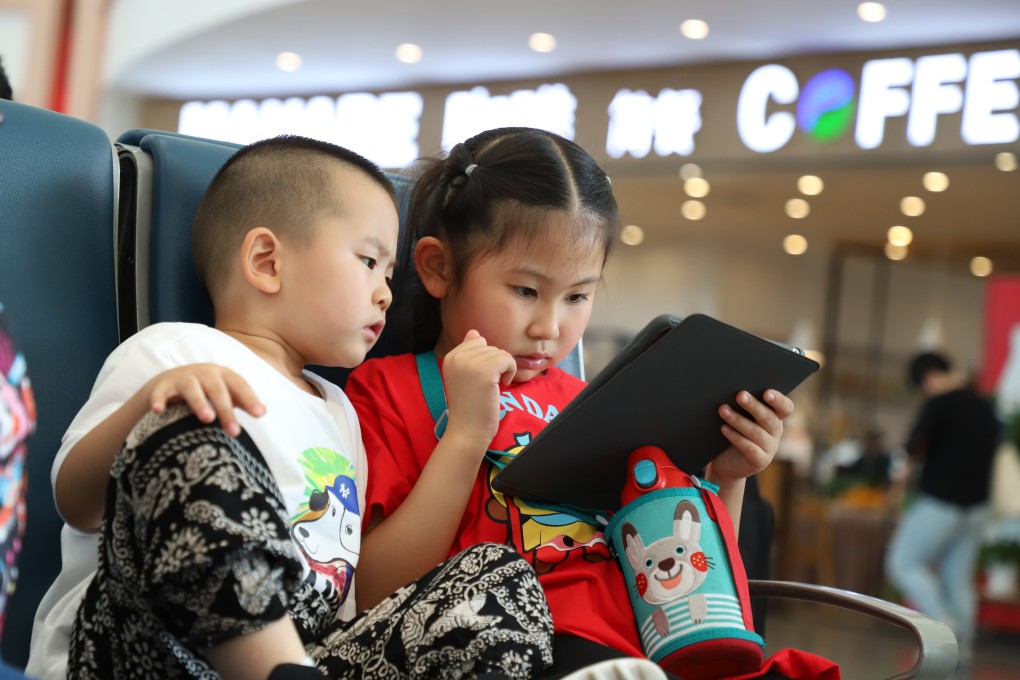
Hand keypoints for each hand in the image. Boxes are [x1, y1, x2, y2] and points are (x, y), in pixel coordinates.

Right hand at [144, 364, 265, 435]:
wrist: (173, 380)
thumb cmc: (208, 390)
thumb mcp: (225, 392)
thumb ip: (242, 401)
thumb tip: (263, 411)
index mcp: (223, 375)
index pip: (239, 385)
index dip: (250, 398)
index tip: (259, 414)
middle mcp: (204, 373)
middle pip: (217, 390)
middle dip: (226, 410)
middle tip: (234, 431)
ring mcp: (183, 378)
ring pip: (192, 389)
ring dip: (200, 402)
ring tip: (208, 418)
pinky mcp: (163, 386)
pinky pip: (160, 393)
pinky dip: (159, 400)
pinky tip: (159, 410)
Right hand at [441, 330, 515, 449]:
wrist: (467, 430)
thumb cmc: (469, 406)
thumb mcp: (463, 375)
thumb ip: (468, 354)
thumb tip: (474, 332)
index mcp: (450, 356)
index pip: (476, 341)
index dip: (485, 359)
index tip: (481, 378)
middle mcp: (457, 356)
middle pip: (489, 346)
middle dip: (495, 364)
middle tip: (487, 385)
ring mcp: (470, 362)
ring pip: (500, 352)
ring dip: (503, 369)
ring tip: (493, 387)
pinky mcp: (485, 371)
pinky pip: (507, 359)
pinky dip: (510, 371)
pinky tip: (502, 385)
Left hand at [707, 389, 793, 483]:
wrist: (726, 462)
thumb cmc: (733, 432)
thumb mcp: (740, 417)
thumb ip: (742, 405)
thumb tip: (733, 390)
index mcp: (775, 417)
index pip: (786, 407)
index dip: (779, 400)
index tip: (766, 392)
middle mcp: (776, 432)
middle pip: (769, 418)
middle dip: (754, 406)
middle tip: (739, 395)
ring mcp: (770, 448)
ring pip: (756, 432)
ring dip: (738, 420)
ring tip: (723, 410)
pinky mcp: (760, 461)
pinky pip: (749, 448)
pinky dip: (735, 437)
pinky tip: (724, 428)